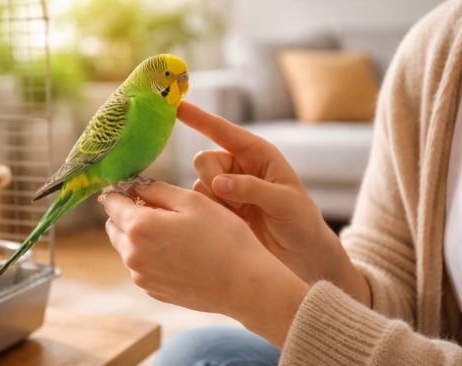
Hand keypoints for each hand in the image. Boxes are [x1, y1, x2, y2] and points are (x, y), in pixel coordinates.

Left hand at [102, 182, 308, 346]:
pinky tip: (179, 253)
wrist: (244, 284)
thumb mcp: (193, 201)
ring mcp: (141, 276)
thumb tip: (136, 186)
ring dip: (139, 236)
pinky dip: (150, 256)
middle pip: (114, 226)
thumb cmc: (224, 238)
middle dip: (128, 213)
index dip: (120, 190)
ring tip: (173, 232)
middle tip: (158, 207)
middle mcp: (132, 255)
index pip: (111, 202)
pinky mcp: (153, 290)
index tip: (133, 187)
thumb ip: (157, 190)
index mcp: (140, 227)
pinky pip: (141, 266)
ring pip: (126, 247)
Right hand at [178, 101, 369, 304]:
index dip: (199, 118)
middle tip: (232, 200)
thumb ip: (252, 189)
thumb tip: (219, 183)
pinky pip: (198, 205)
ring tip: (240, 216)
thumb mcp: (286, 203)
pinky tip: (230, 224)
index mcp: (257, 155)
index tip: (177, 106)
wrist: (300, 258)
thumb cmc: (301, 223)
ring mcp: (225, 190)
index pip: (223, 131)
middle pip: (204, 160)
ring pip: (198, 185)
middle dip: (212, 178)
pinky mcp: (217, 211)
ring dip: (214, 201)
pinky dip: (209, 214)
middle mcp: (237, 168)